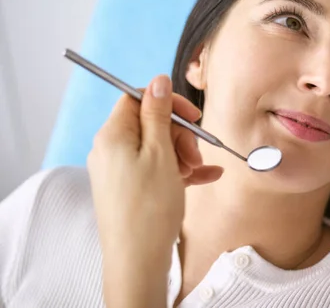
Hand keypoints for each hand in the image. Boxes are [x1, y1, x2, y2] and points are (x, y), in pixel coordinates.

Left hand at [88, 75, 222, 307]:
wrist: (137, 261)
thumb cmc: (148, 208)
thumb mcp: (160, 153)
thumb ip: (158, 114)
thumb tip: (157, 80)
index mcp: (113, 135)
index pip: (137, 99)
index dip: (167, 103)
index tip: (192, 115)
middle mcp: (111, 150)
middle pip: (150, 124)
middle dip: (179, 134)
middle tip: (195, 154)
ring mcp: (120, 170)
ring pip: (157, 147)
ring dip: (183, 154)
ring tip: (198, 171)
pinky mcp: (129, 188)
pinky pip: (157, 168)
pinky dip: (179, 170)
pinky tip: (206, 177)